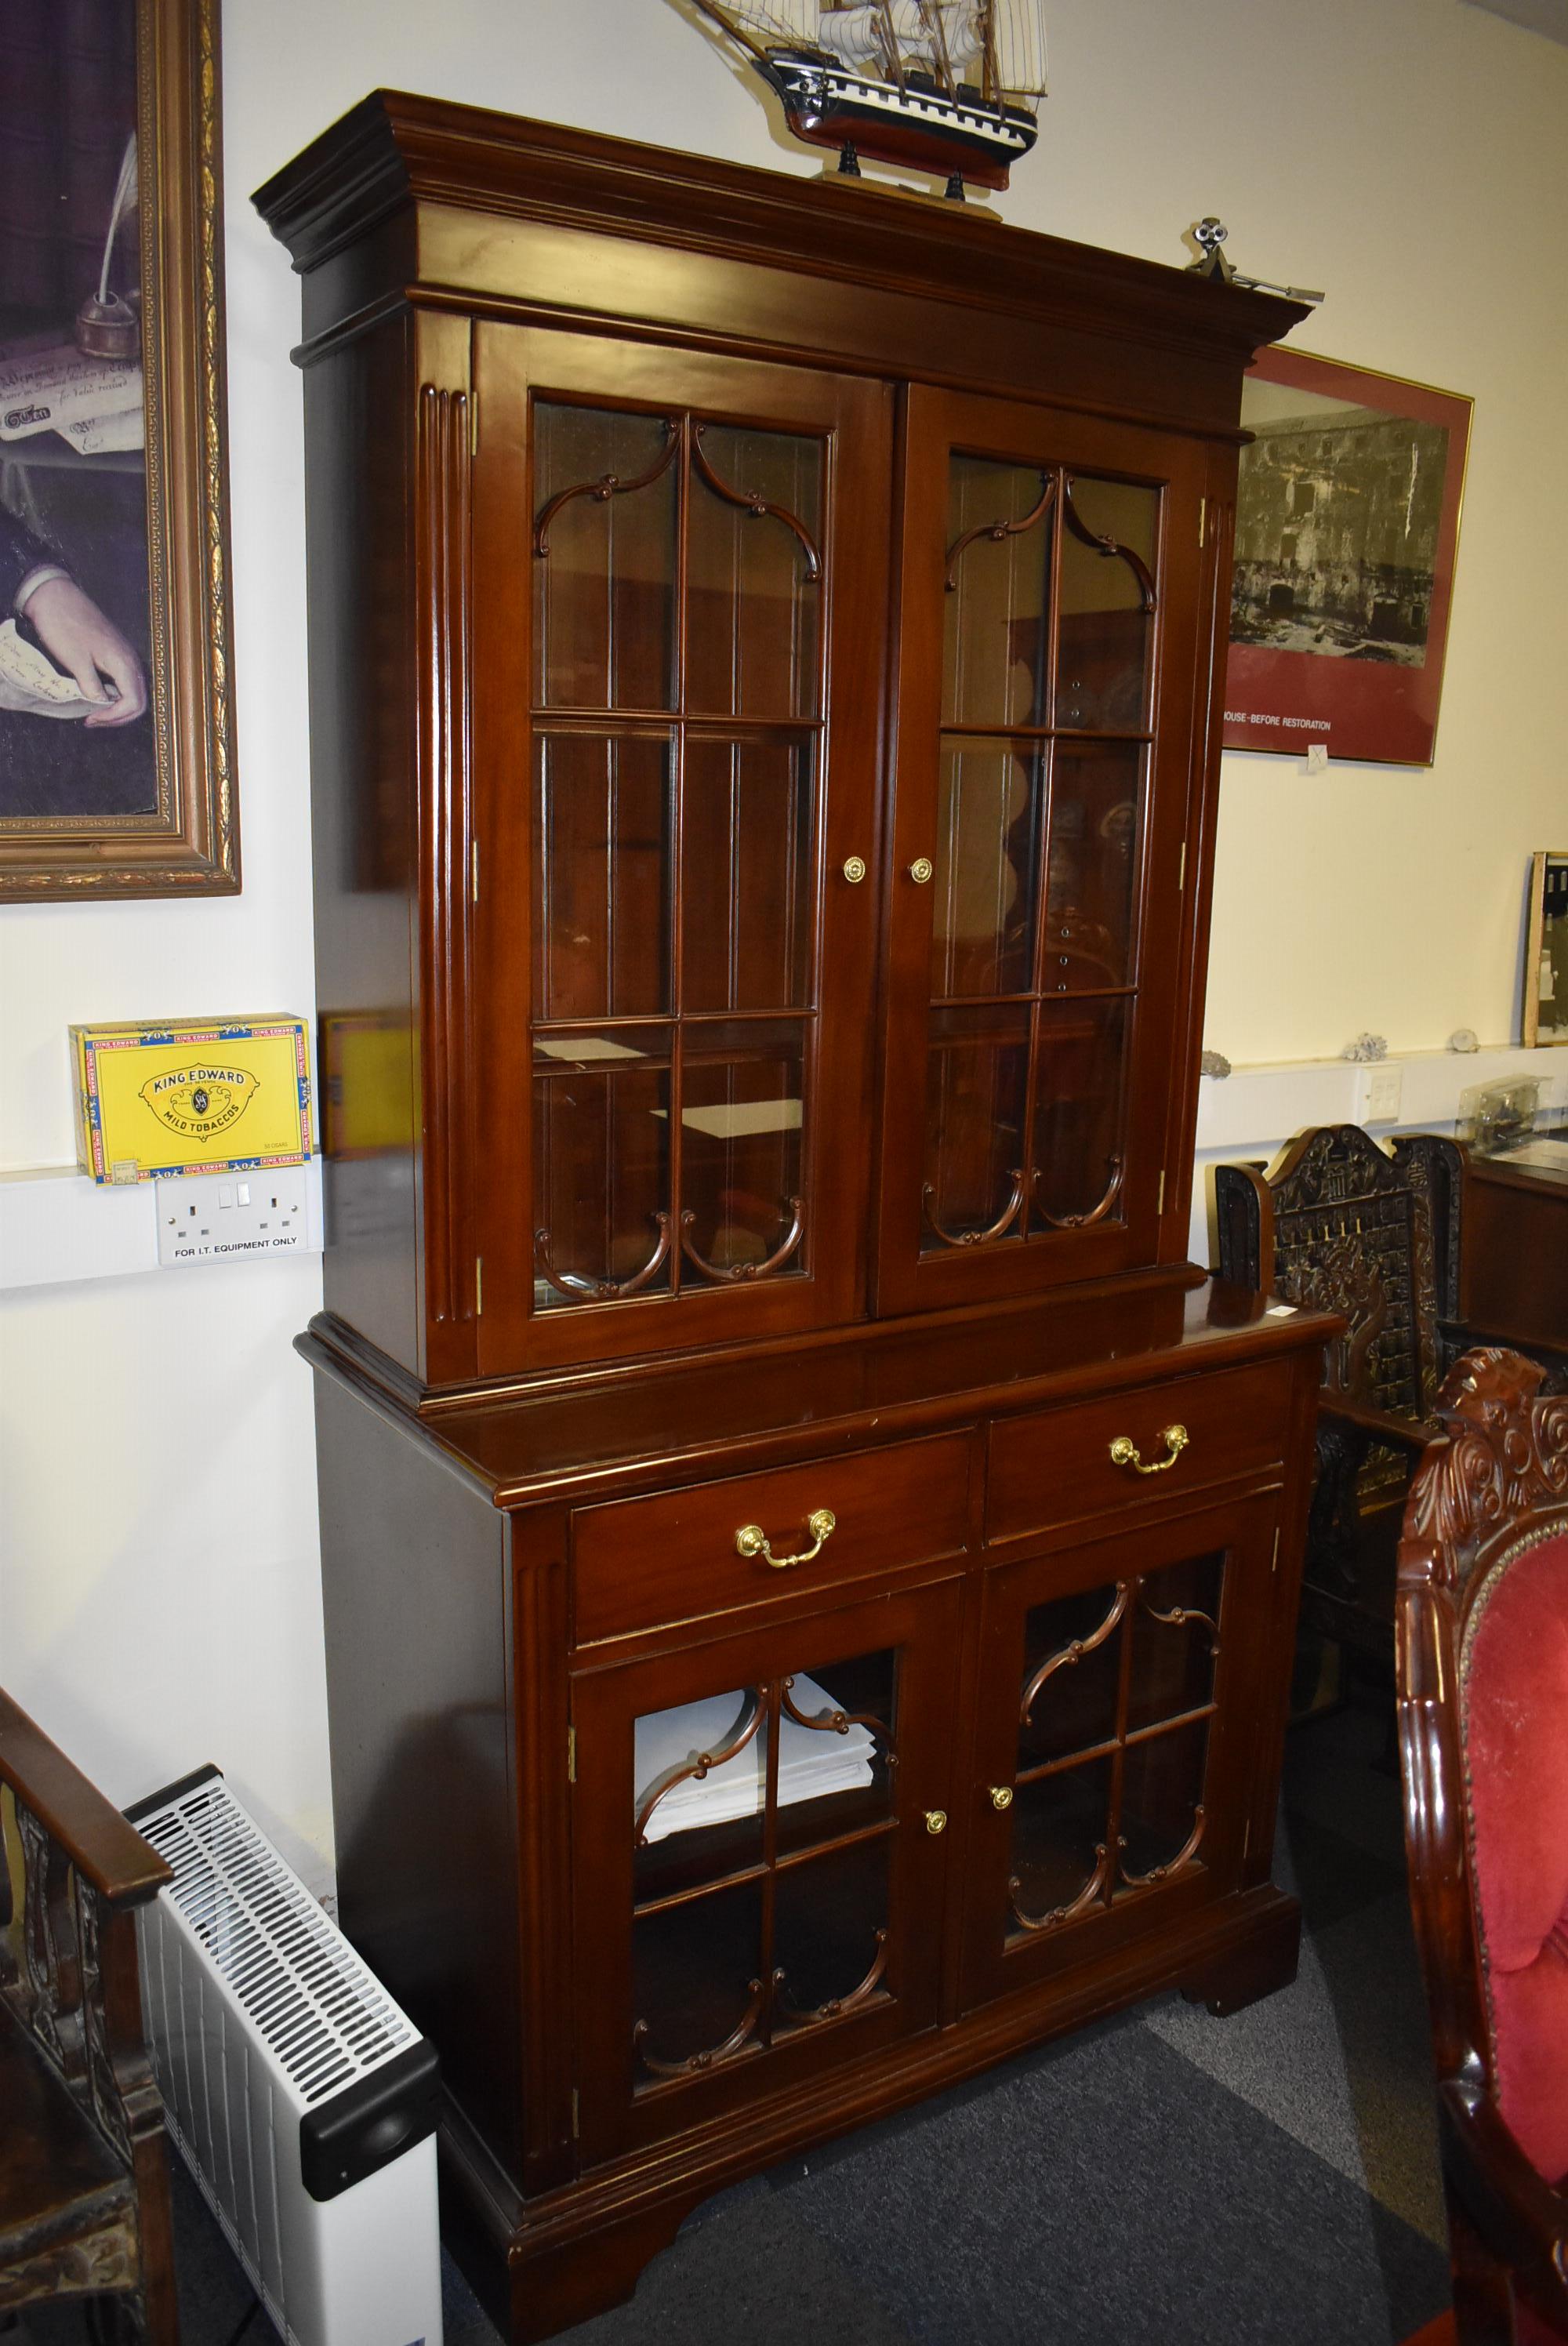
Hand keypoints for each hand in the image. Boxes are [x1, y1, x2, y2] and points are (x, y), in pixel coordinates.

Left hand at [21, 575, 146, 726]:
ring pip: (132, 692)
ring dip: (116, 707)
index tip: (90, 718)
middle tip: (93, 720)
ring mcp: (125, 655)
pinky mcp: (116, 652)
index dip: (113, 717)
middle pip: (138, 701)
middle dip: (118, 717)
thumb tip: (100, 703)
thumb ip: (91, 688)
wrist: (56, 596)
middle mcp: (130, 660)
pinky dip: (113, 694)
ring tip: (94, 711)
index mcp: (124, 663)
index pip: (133, 703)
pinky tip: (96, 695)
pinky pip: (124, 681)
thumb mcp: (76, 662)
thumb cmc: (64, 626)